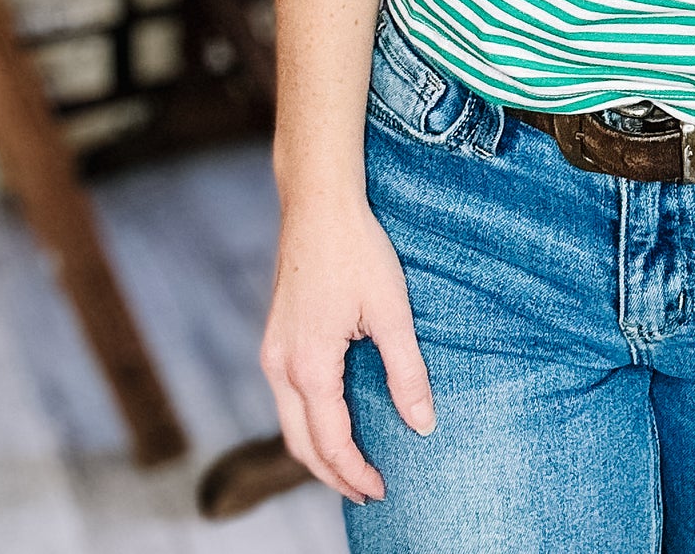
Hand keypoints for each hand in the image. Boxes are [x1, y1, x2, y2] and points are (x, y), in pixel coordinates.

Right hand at [261, 195, 433, 503]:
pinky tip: (333, 418)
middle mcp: (279, 366)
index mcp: (309, 366)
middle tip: (368, 491)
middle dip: (333, 474)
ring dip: (318, 451)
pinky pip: (285, 397)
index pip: (331, 443)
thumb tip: (422, 425)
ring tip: (353, 464)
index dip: (356, 473)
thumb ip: (407, 372)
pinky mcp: (275, 337)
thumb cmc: (357, 250)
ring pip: (289, 422)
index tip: (383, 489)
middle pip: (301, 444)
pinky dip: (308, 422)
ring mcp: (272, 351)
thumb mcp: (392, 311)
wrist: (318, 203)